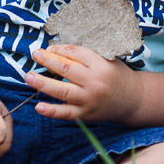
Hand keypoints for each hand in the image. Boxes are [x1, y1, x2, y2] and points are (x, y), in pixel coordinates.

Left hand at [26, 45, 142, 122]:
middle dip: (47, 60)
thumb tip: (56, 50)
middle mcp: (94, 82)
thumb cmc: (117, 76)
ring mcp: (89, 100)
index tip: (49, 48)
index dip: (59, 49)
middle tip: (35, 54)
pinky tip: (38, 107)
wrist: (134, 100)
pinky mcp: (85, 114)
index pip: (75, 53)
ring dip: (43, 83)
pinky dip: (51, 111)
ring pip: (62, 91)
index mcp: (101, 65)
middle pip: (66, 69)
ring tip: (28, 76)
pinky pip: (66, 113)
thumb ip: (86, 56)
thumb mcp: (107, 60)